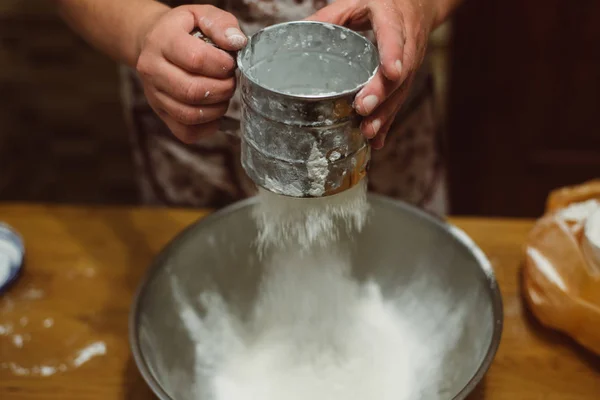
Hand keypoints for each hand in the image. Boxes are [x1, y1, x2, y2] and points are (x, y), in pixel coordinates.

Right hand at [135, 5, 246, 142]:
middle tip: (230, 82)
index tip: (231, 63)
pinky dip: (207, 127)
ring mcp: (154, 95)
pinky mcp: (161, 113)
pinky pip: (186, 132)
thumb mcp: (201, 15)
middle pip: (192, 91)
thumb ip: (221, 24)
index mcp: (162, 41)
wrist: (154, 42)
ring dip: (217, 109)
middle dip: (223, 89)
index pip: (196, 60)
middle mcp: (153, 70)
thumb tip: (236, 43)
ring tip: (224, 95)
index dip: (222, 65)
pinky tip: (215, 112)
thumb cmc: (184, 30)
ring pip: (189, 115)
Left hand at [306, 0, 436, 148]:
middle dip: (382, 93)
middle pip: (400, 71)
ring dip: (385, 113)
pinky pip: (399, 100)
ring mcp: (411, 61)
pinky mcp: (408, 77)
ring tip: (369, 132)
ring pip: (401, 90)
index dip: (393, 55)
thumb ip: (329, 17)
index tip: (390, 73)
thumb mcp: (355, 3)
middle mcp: (407, 41)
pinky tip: (377, 139)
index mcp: (392, 16)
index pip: (394, 36)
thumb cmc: (383, 3)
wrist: (420, 4)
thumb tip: (294, 33)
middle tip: (364, 110)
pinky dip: (387, 121)